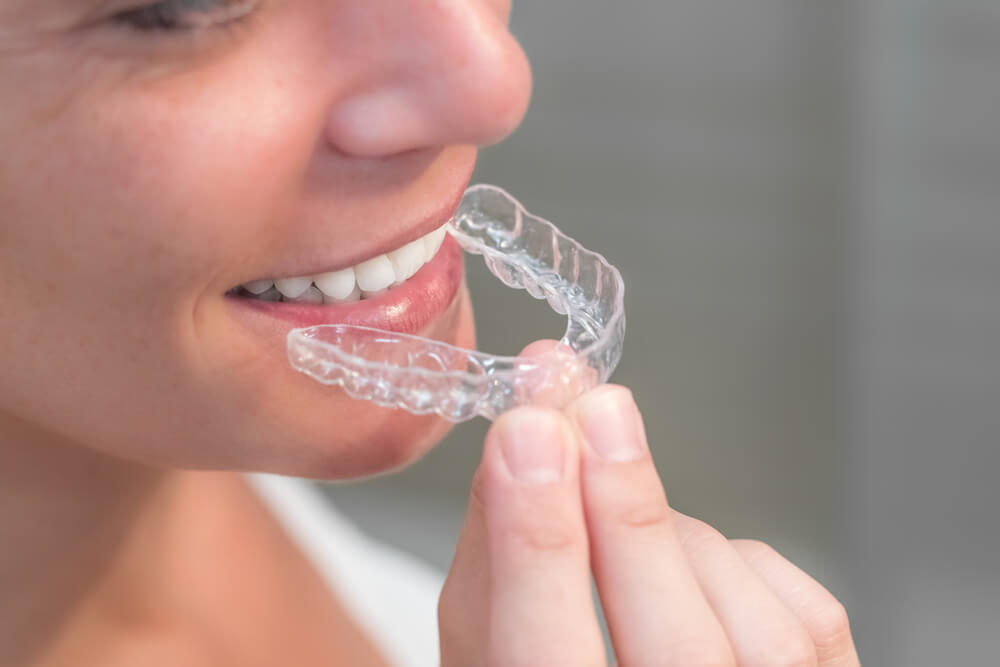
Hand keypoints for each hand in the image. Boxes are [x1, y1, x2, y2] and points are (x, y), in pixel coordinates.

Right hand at [439, 384, 859, 665]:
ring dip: (678, 539)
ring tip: (626, 529)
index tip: (531, 439)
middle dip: (629, 512)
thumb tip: (525, 442)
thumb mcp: (488, 639)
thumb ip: (497, 554)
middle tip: (594, 411)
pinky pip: (805, 612)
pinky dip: (739, 564)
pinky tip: (694, 572)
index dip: (539, 545)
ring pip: (754, 624)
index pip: (551, 659)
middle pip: (679, 648)